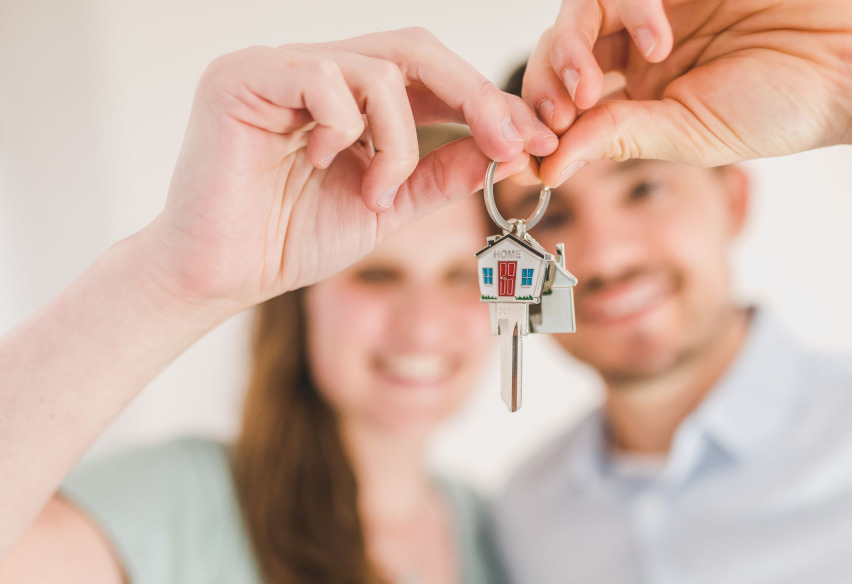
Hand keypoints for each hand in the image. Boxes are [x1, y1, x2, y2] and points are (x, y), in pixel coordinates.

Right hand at [147, 28, 556, 308]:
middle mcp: (317, 69)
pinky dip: (345, 128)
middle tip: (510, 142)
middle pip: (416, 50)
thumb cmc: (291, 238)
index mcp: (350, 96)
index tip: (534, 141)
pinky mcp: (243, 76)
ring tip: (376, 193)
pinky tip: (323, 164)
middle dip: (474, 97)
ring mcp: (279, 66)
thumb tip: (502, 149)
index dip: (486, 102)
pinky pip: (322, 78)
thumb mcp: (389, 205)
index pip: (431, 76)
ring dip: (399, 141)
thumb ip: (440, 174)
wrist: (221, 276)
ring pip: (378, 69)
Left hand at [523, 0, 851, 185]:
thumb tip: (546, 170)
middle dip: (545, 86)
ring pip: (580, 11)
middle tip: (558, 116)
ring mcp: (655, 6)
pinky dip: (627, 7)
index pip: (567, 102)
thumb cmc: (786, 105)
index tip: (526, 156)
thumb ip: (618, 139)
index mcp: (641, 95)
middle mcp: (639, 48)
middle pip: (560, 52)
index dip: (538, 124)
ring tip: (592, 87)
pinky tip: (658, 40)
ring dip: (572, 49)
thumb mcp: (691, 135)